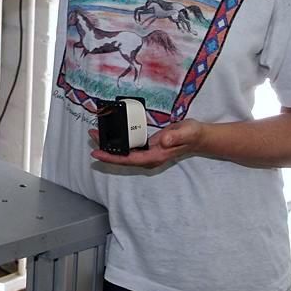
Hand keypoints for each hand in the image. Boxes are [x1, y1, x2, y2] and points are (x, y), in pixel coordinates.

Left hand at [89, 120, 207, 168]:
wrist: (198, 137)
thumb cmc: (192, 134)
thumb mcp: (186, 132)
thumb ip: (175, 136)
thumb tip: (163, 141)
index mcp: (156, 156)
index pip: (130, 159)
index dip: (112, 157)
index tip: (97, 153)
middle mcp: (149, 158)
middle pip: (123, 158)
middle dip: (106, 150)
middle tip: (92, 136)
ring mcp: (148, 154)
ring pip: (125, 153)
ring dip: (110, 146)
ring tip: (96, 134)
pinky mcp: (148, 148)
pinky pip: (129, 148)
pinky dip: (119, 143)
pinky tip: (111, 136)